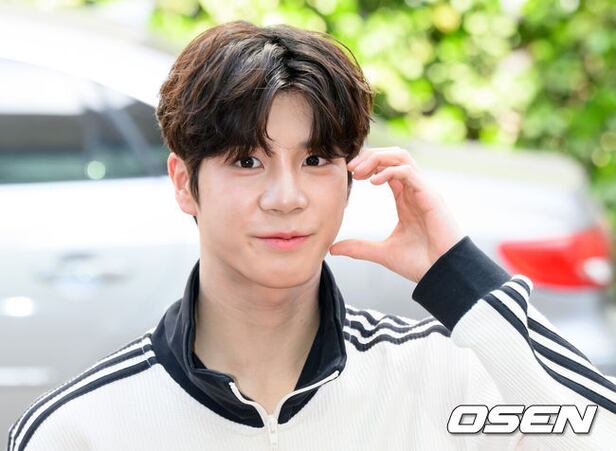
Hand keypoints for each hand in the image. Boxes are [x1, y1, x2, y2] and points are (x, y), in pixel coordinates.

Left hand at [329, 147, 465, 283]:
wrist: (444, 274)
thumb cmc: (420, 263)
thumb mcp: (382, 253)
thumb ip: (359, 248)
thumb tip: (333, 249)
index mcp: (405, 197)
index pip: (386, 167)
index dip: (367, 165)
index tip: (349, 174)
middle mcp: (415, 190)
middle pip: (393, 155)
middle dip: (370, 156)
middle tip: (351, 168)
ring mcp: (424, 190)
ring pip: (401, 157)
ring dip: (378, 158)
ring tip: (359, 171)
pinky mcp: (430, 196)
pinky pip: (409, 172)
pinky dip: (389, 171)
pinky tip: (373, 183)